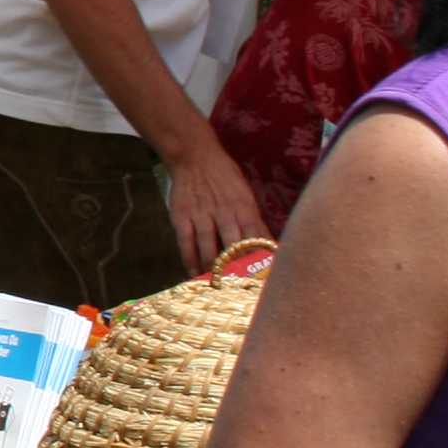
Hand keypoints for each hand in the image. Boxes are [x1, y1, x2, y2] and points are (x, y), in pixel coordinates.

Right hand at [164, 136, 266, 273]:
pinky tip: (194, 273)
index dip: (261, 261)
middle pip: (234, 249)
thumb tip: (265, 245)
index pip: (257, 240)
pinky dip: (190, 261)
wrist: (195, 157)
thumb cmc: (225, 177)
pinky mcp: (182, 217)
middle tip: (241, 289)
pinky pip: (186, 244)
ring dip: (214, 270)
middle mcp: (225, 214)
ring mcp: (202, 216)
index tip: (265, 279)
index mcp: (245, 208)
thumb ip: (253, 220)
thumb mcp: (245, 195)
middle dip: (239, 271)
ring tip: (218, 286)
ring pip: (210, 250)